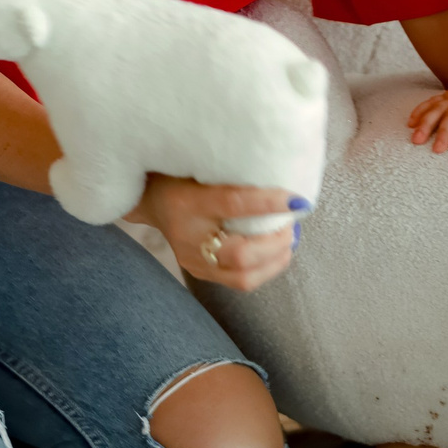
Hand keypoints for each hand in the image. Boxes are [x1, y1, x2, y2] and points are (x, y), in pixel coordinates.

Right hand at [126, 174, 298, 291]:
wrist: (150, 199)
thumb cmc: (182, 175)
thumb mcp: (202, 165)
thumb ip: (235, 173)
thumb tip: (281, 174)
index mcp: (188, 203)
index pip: (232, 204)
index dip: (268, 204)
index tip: (297, 200)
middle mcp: (189, 237)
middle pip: (240, 255)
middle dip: (276, 244)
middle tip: (292, 225)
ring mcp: (193, 260)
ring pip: (242, 277)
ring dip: (274, 260)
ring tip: (288, 241)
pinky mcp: (200, 272)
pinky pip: (239, 281)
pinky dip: (265, 269)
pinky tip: (275, 253)